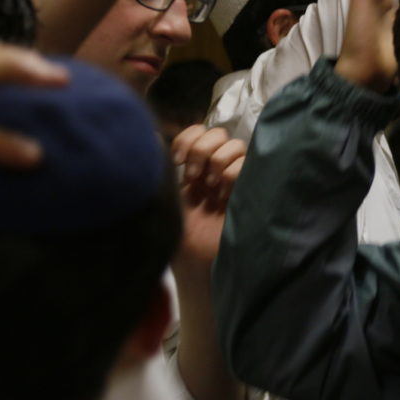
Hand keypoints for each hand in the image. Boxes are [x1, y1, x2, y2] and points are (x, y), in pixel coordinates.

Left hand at [171, 125, 246, 267]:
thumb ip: (159, 168)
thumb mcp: (164, 199)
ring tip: (211, 189)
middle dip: (203, 150)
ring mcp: (234, 181)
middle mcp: (215, 171)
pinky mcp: (250, 191)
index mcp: (194, 169)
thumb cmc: (178, 240)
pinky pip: (248, 165)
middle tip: (194, 178)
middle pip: (219, 134)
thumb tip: (149, 134)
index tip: (179, 160)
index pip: (199, 132)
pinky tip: (224, 197)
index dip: (190, 138)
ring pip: (236, 146)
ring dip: (219, 162)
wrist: (196, 267)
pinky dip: (233, 174)